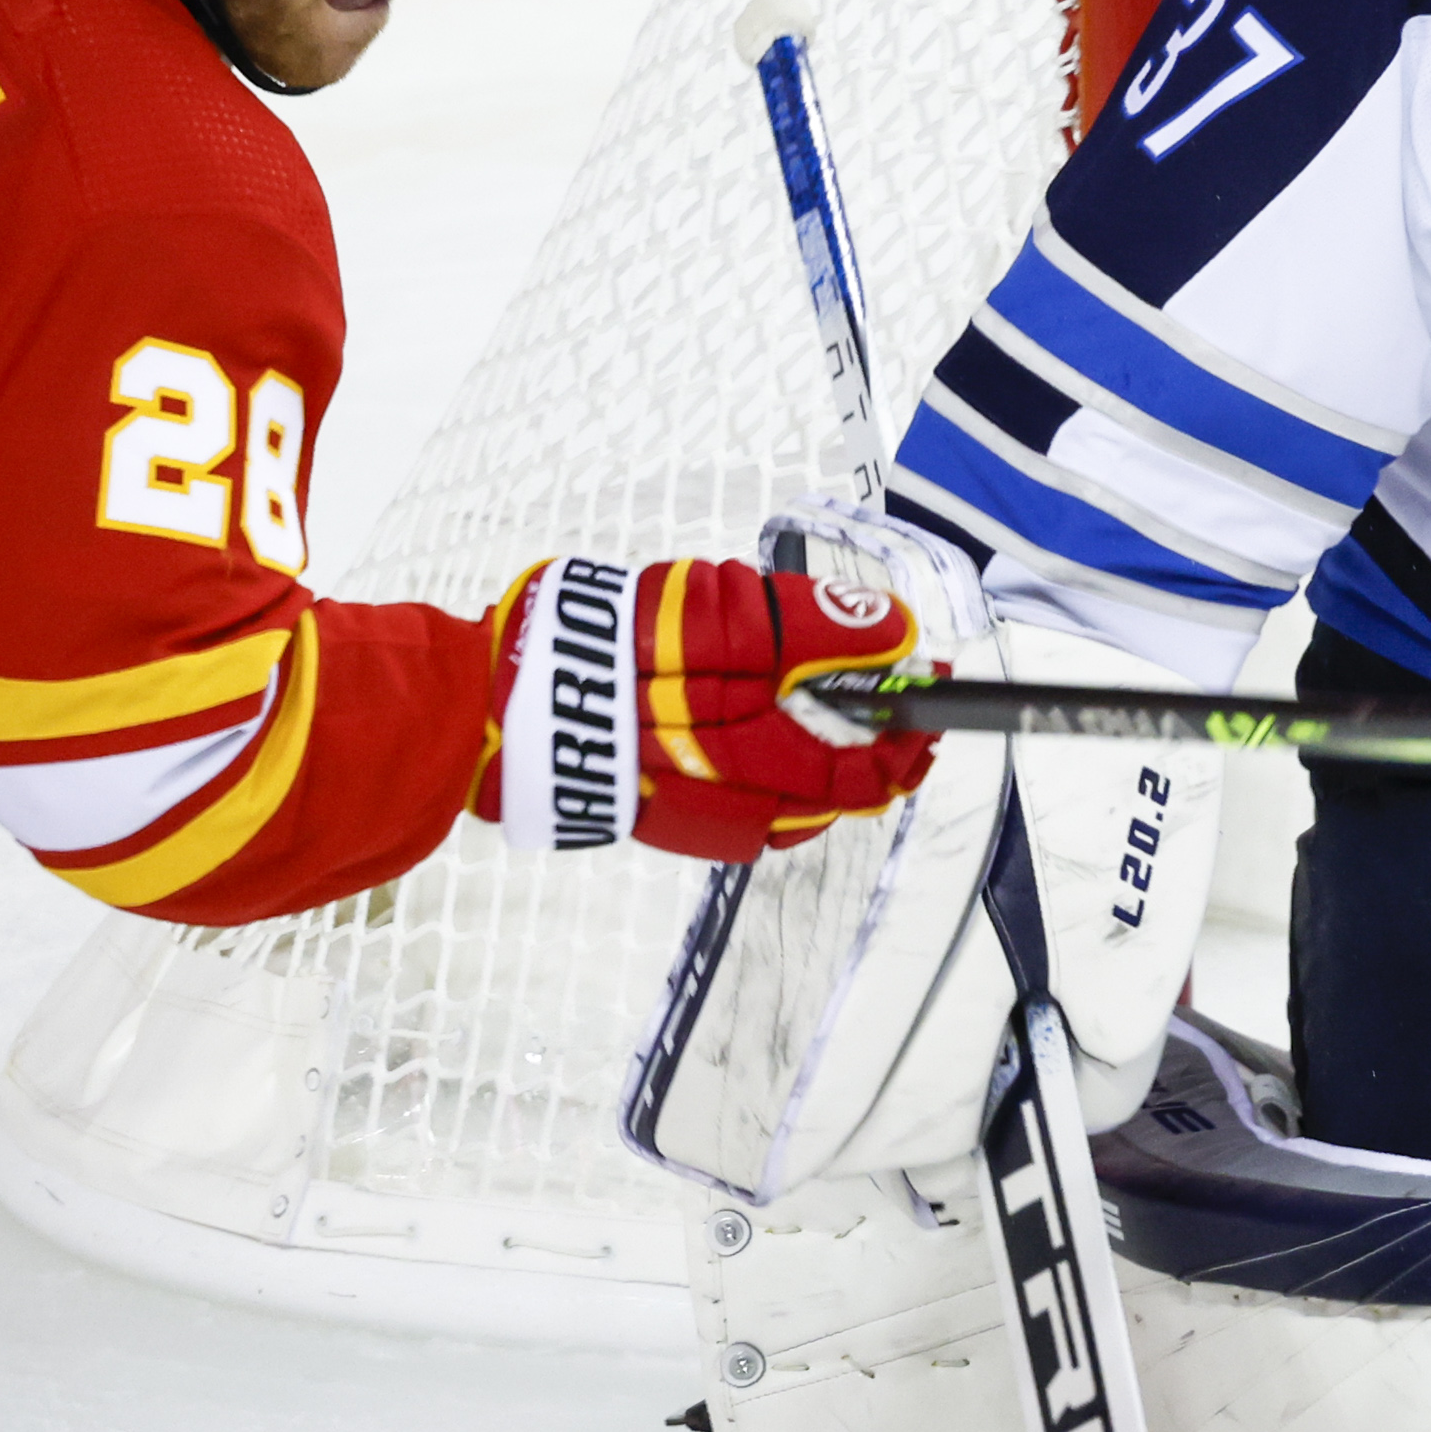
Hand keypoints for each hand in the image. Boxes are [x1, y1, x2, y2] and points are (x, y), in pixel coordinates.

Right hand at [480, 555, 938, 861]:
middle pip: (845, 785)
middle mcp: (733, 795)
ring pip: (808, 803)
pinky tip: (789, 745)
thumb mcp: (711, 610)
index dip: (912, 718)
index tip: (934, 679)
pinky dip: (791, 783)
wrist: (497, 702)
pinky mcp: (679, 821)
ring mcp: (704, 813)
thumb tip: (893, 632)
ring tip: (856, 718)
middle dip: (888, 741)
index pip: (866, 755)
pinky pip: (761, 814)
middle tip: (910, 697)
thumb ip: (807, 623)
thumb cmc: (600, 644)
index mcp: (747, 744)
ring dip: (845, 764)